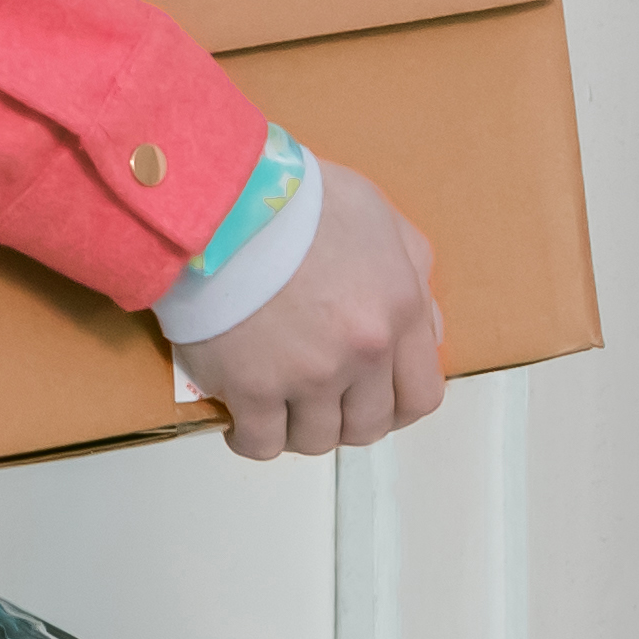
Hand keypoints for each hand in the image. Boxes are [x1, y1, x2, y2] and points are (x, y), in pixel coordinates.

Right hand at [175, 159, 446, 461]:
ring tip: (275, 409)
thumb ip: (411, 268)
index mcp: (400, 310)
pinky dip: (252, 441)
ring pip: (316, 439)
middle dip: (344, 419)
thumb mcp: (377, 214)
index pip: (421, 395)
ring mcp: (309, 374)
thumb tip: (421, 322)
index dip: (394, 407)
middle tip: (315, 400)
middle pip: (367, 425)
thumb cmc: (293, 196)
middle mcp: (365, 352)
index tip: (368, 399)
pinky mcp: (251, 385)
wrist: (217, 199)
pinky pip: (261, 441)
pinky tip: (241, 426)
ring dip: (299, 430)